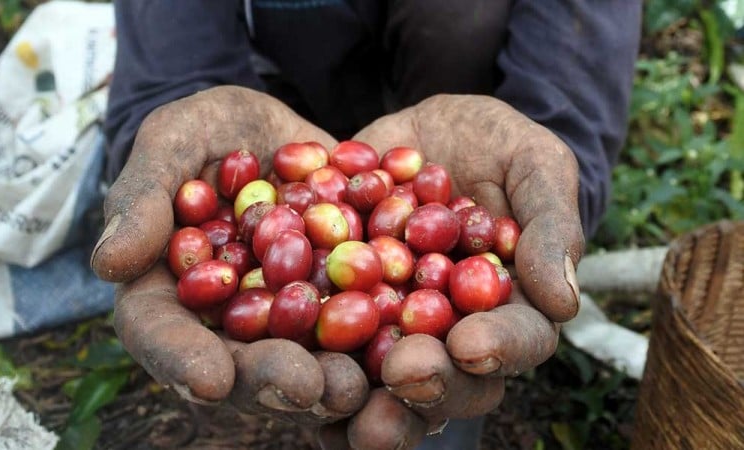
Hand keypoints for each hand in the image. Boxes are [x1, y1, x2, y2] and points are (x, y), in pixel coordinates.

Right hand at [91, 86, 371, 427]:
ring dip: (331, 379)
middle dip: (271, 379)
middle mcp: (229, 319)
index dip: (180, 359)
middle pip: (240, 361)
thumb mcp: (175, 141)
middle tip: (308, 389)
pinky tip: (407, 342)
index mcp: (171, 291)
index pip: (161, 333)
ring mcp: (287, 317)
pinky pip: (361, 325)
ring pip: (303, 359)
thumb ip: (144, 196)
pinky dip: (381, 338)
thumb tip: (110, 263)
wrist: (281, 131)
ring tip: (359, 384)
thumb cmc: (211, 131)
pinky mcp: (339, 303)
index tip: (208, 379)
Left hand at [318, 94, 583, 447]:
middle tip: (403, 374)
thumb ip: (550, 225)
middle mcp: (455, 329)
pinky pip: (332, 350)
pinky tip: (298, 385)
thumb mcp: (533, 164)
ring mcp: (398, 326)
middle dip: (431, 382)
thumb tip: (563, 301)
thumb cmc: (496, 145)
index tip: (471, 345)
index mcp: (510, 303)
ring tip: (346, 412)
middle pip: (454, 376)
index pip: (520, 338)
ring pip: (391, 383)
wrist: (424, 133)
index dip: (500, 347)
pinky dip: (314, 372)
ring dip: (371, 405)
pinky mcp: (346, 312)